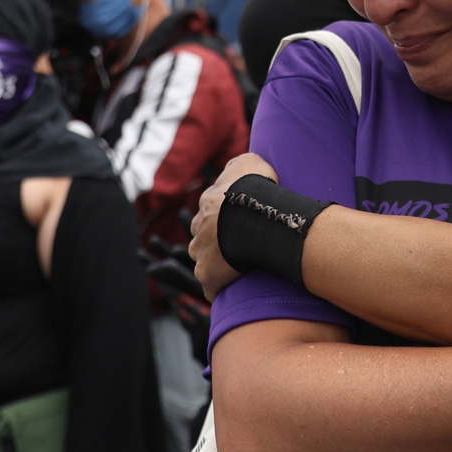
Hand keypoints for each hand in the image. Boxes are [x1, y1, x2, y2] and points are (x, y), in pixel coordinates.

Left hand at [189, 153, 281, 299]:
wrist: (251, 212)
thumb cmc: (253, 187)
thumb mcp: (248, 162)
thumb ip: (240, 165)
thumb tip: (240, 167)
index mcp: (207, 205)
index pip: (211, 214)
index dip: (225, 220)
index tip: (240, 224)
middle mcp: (199, 228)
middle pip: (205, 238)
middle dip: (217, 243)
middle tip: (241, 247)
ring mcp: (201, 252)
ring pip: (206, 262)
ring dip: (218, 266)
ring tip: (240, 270)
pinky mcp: (207, 275)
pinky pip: (212, 286)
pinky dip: (220, 288)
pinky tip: (234, 289)